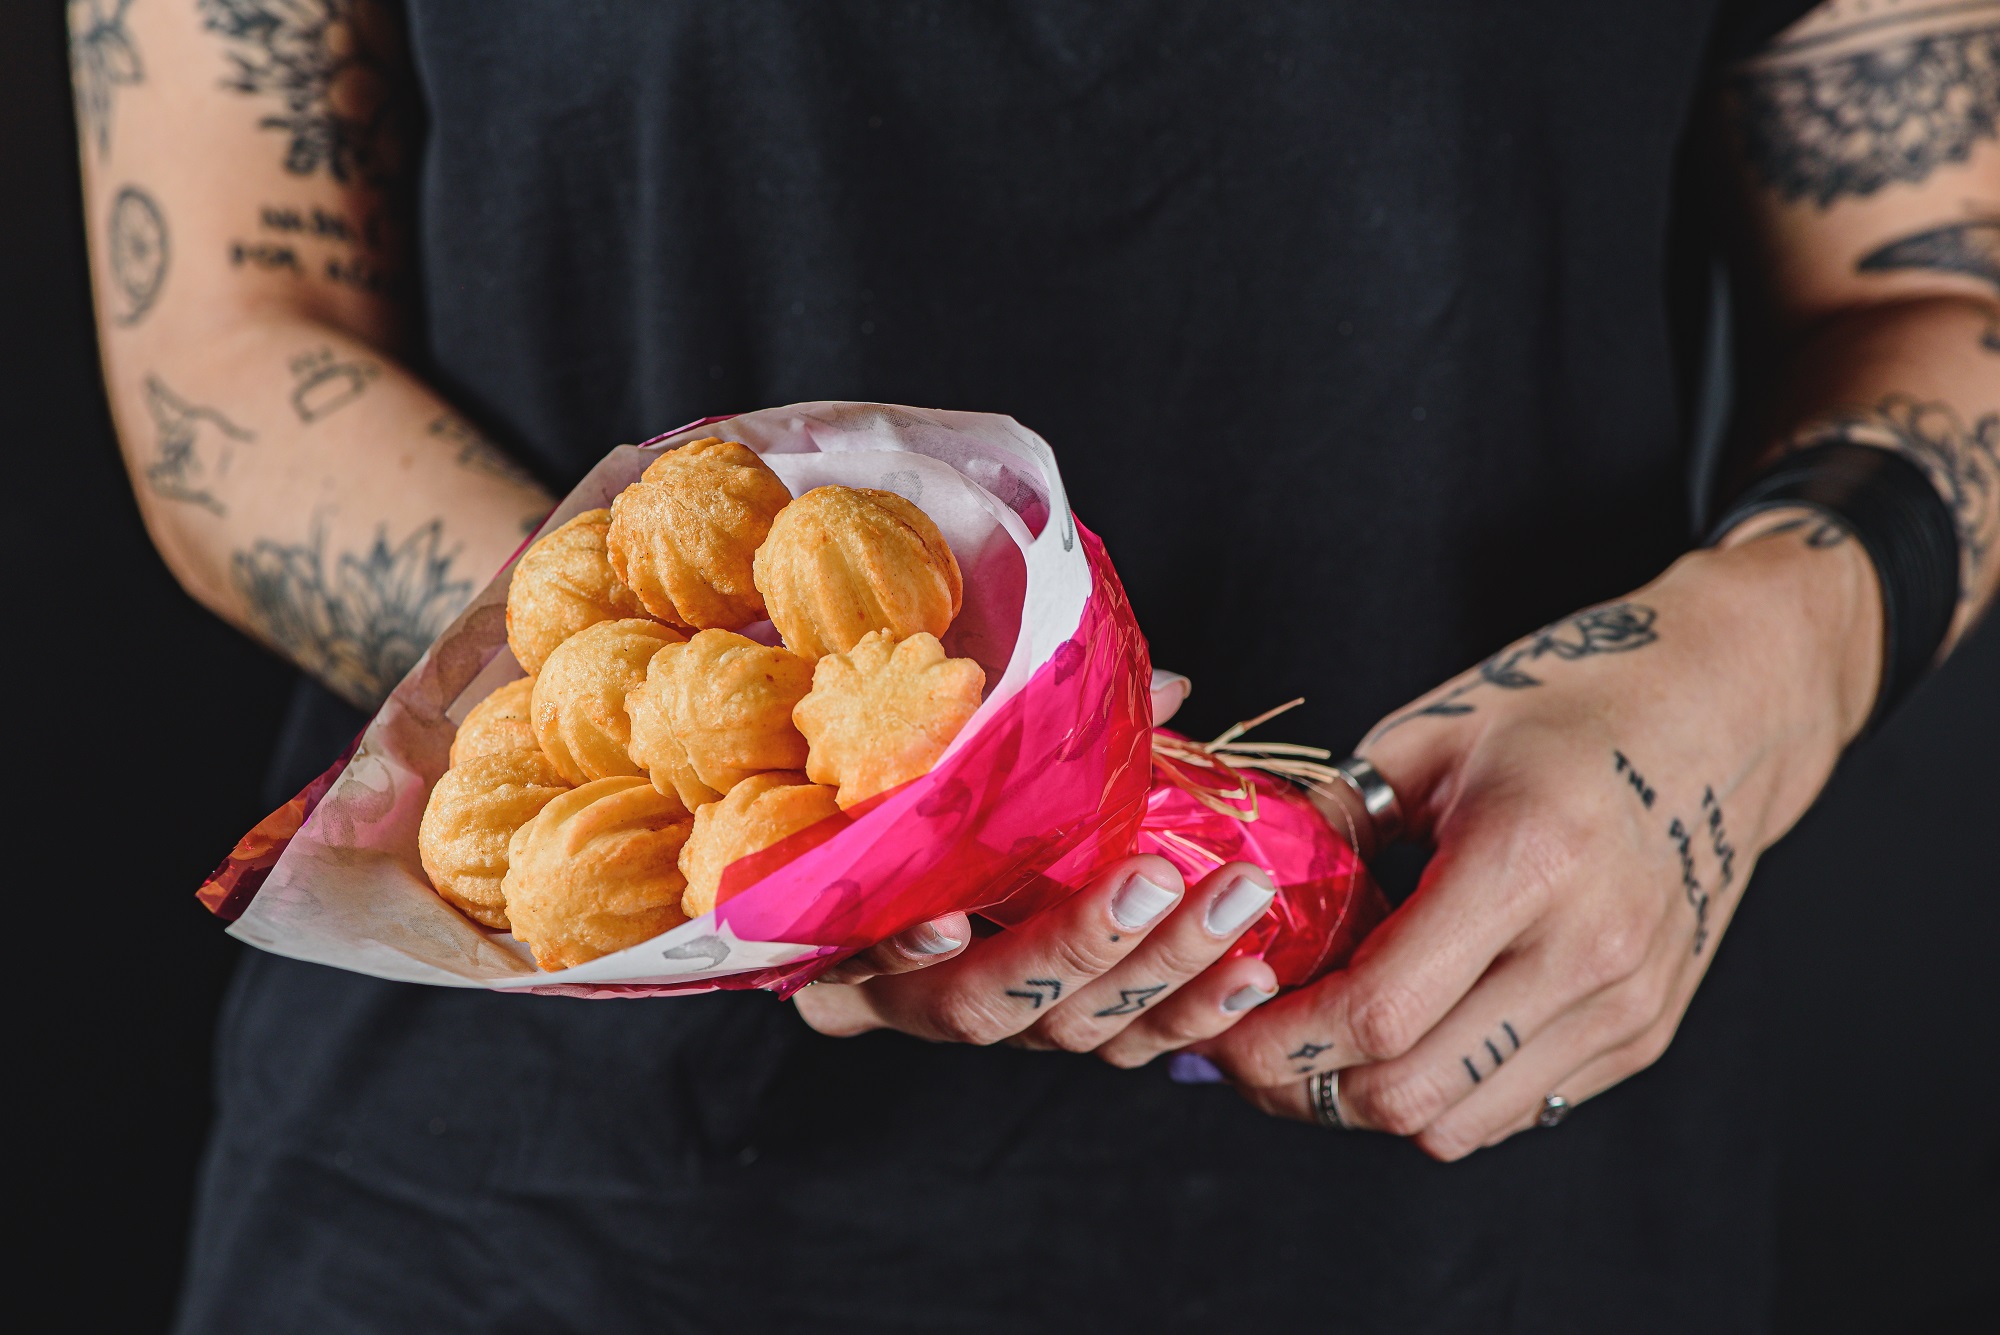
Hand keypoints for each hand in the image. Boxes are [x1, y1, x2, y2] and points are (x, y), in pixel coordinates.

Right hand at [795, 672, 1284, 1062]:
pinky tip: (1251, 974)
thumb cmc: (922, 763)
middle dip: (1074, 948)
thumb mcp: (953, 726)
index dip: (893, 951)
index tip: (949, 923)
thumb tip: (1171, 691)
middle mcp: (909, 990)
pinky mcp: (1061, 1028)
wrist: (968, 830)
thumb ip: (1021, 708)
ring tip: (1237, 905)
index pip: (850, 951)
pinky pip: (1122, 1042)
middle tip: (1154, 881)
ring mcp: (992, 1014)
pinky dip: (1191, 1011)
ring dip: (1159, 973)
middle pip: (978, 1006)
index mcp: (848, 915)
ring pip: (1062, 1029)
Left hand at [1196, 515, 1882, 1157]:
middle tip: (1241, 1054)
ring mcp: (1627, 1003)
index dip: (1280, 1041)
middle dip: (1301, 1090)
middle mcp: (1590, 949)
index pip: (1379, 1011)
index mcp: (1526, 860)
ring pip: (1459, 1123)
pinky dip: (1439, 1093)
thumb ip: (1336, 820)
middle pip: (1411, 1092)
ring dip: (1365, 1106)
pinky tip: (1400, 1040)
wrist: (1723, 712)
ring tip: (1312, 1054)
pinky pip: (1514, 1106)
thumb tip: (1240, 894)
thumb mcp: (1431, 734)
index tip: (1218, 1027)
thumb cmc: (1569, 705)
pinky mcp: (1644, 1031)